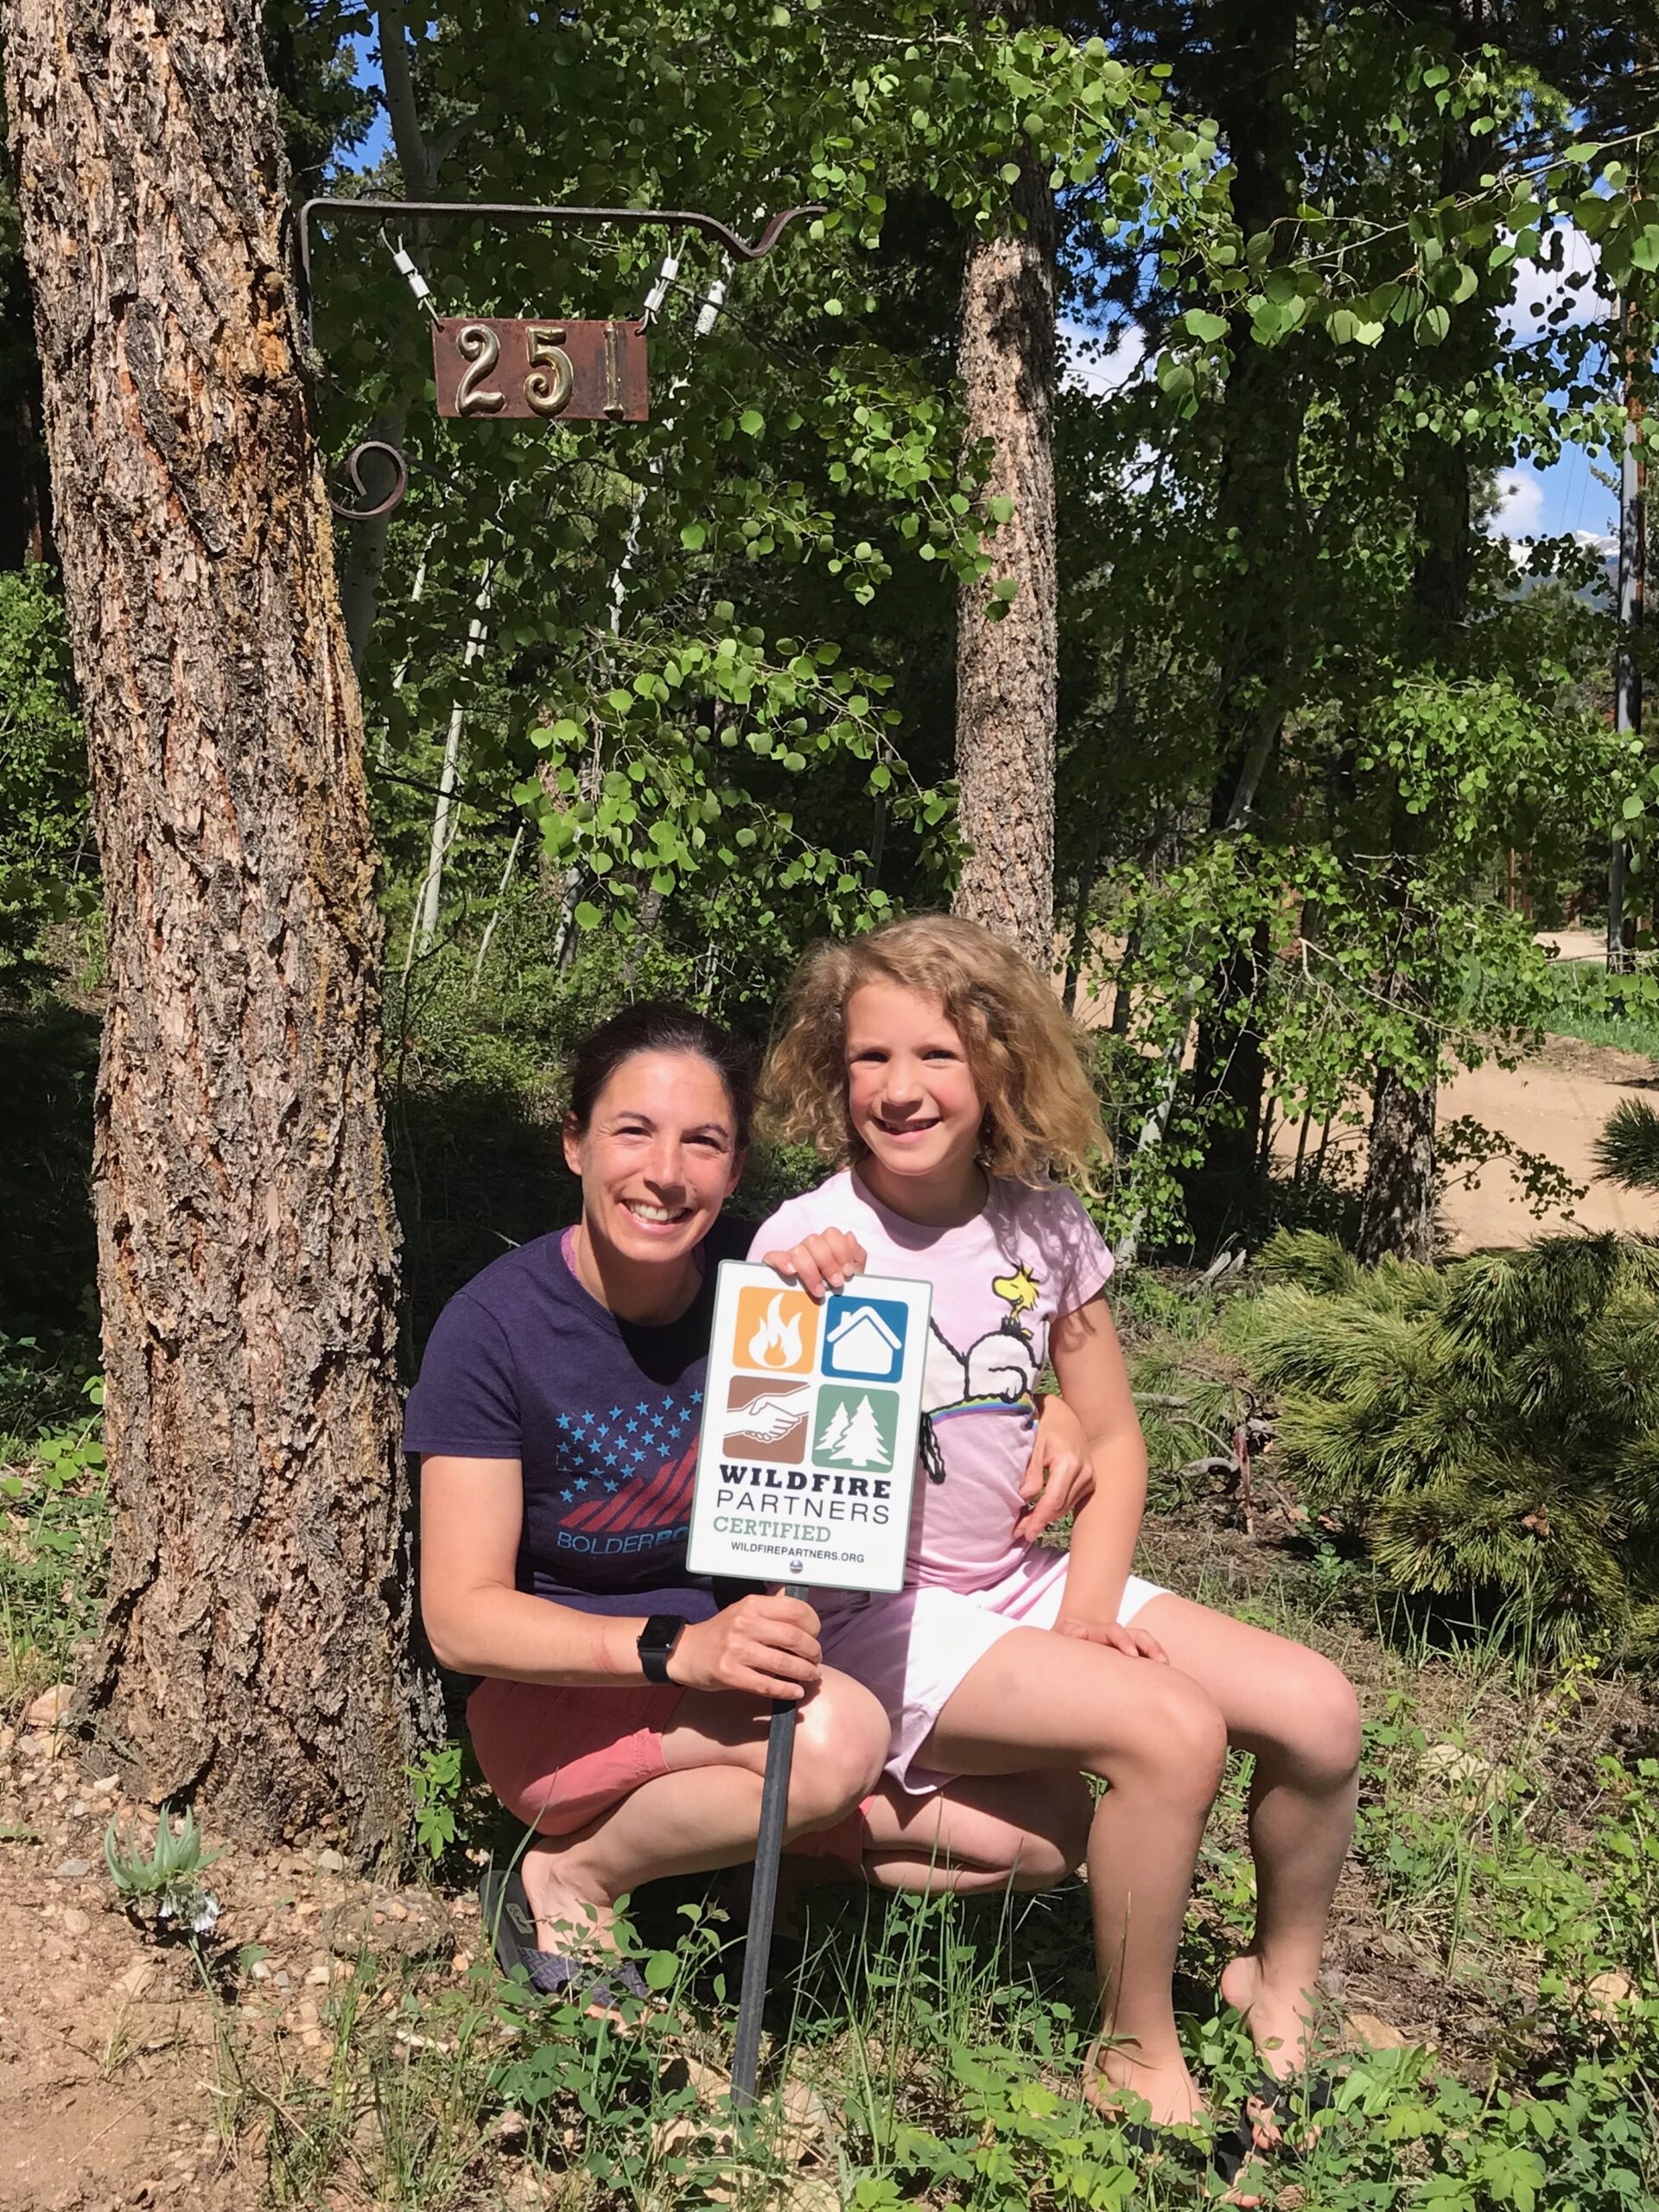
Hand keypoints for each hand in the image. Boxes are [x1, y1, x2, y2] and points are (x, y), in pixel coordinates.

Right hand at [668, 1593, 823, 1700]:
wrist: (687, 1651)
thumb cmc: (722, 1631)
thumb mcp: (744, 1610)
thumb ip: (772, 1608)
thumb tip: (802, 1607)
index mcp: (752, 1604)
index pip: (795, 1609)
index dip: (813, 1624)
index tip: (815, 1634)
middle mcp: (745, 1624)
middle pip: (794, 1638)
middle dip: (813, 1652)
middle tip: (816, 1659)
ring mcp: (736, 1649)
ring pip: (784, 1664)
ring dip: (804, 1672)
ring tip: (811, 1675)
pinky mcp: (730, 1674)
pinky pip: (766, 1685)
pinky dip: (786, 1690)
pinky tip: (795, 1692)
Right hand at [758, 1226, 866, 1299]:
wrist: (826, 1320)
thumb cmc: (840, 1296)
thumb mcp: (855, 1278)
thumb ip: (857, 1256)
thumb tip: (849, 1235)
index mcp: (827, 1248)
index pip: (832, 1234)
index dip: (841, 1251)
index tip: (848, 1272)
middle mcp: (808, 1250)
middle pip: (814, 1240)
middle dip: (827, 1262)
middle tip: (836, 1283)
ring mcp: (790, 1258)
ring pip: (797, 1250)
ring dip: (810, 1271)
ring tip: (819, 1292)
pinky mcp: (774, 1269)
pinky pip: (772, 1256)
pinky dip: (782, 1261)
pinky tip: (791, 1272)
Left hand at [1014, 1393, 1095, 1538]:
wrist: (1065, 1414)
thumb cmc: (1046, 1424)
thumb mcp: (1034, 1444)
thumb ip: (1031, 1472)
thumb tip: (1025, 1498)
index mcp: (1069, 1463)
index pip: (1053, 1500)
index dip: (1038, 1518)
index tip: (1024, 1532)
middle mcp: (1084, 1473)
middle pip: (1060, 1507)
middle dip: (1039, 1521)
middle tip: (1019, 1533)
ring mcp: (1089, 1477)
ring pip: (1066, 1506)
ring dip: (1046, 1517)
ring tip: (1025, 1526)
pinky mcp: (1089, 1480)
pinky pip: (1070, 1500)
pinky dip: (1055, 1508)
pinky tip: (1039, 1514)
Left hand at [1054, 1615, 1168, 1663]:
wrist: (1066, 1637)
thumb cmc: (1062, 1642)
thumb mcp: (1059, 1637)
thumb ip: (1067, 1636)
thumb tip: (1079, 1634)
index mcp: (1096, 1632)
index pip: (1113, 1631)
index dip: (1123, 1640)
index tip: (1131, 1654)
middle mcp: (1113, 1637)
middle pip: (1136, 1634)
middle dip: (1150, 1646)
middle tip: (1161, 1663)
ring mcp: (1123, 1645)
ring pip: (1144, 1644)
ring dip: (1156, 1653)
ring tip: (1167, 1669)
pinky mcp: (1128, 1656)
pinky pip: (1145, 1656)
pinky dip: (1156, 1665)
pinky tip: (1165, 1679)